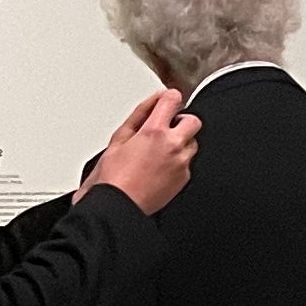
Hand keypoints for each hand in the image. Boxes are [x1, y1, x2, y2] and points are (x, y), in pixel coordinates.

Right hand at [92, 89, 199, 214]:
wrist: (118, 206)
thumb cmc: (112, 178)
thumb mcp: (118, 139)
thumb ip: (139, 115)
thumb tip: (153, 101)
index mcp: (154, 131)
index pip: (173, 100)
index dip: (169, 98)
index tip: (165, 102)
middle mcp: (173, 145)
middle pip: (193, 120)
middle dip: (181, 121)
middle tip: (165, 128)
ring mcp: (181, 163)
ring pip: (192, 143)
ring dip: (180, 143)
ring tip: (158, 152)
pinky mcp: (184, 178)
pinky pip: (187, 163)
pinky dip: (177, 162)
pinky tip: (159, 168)